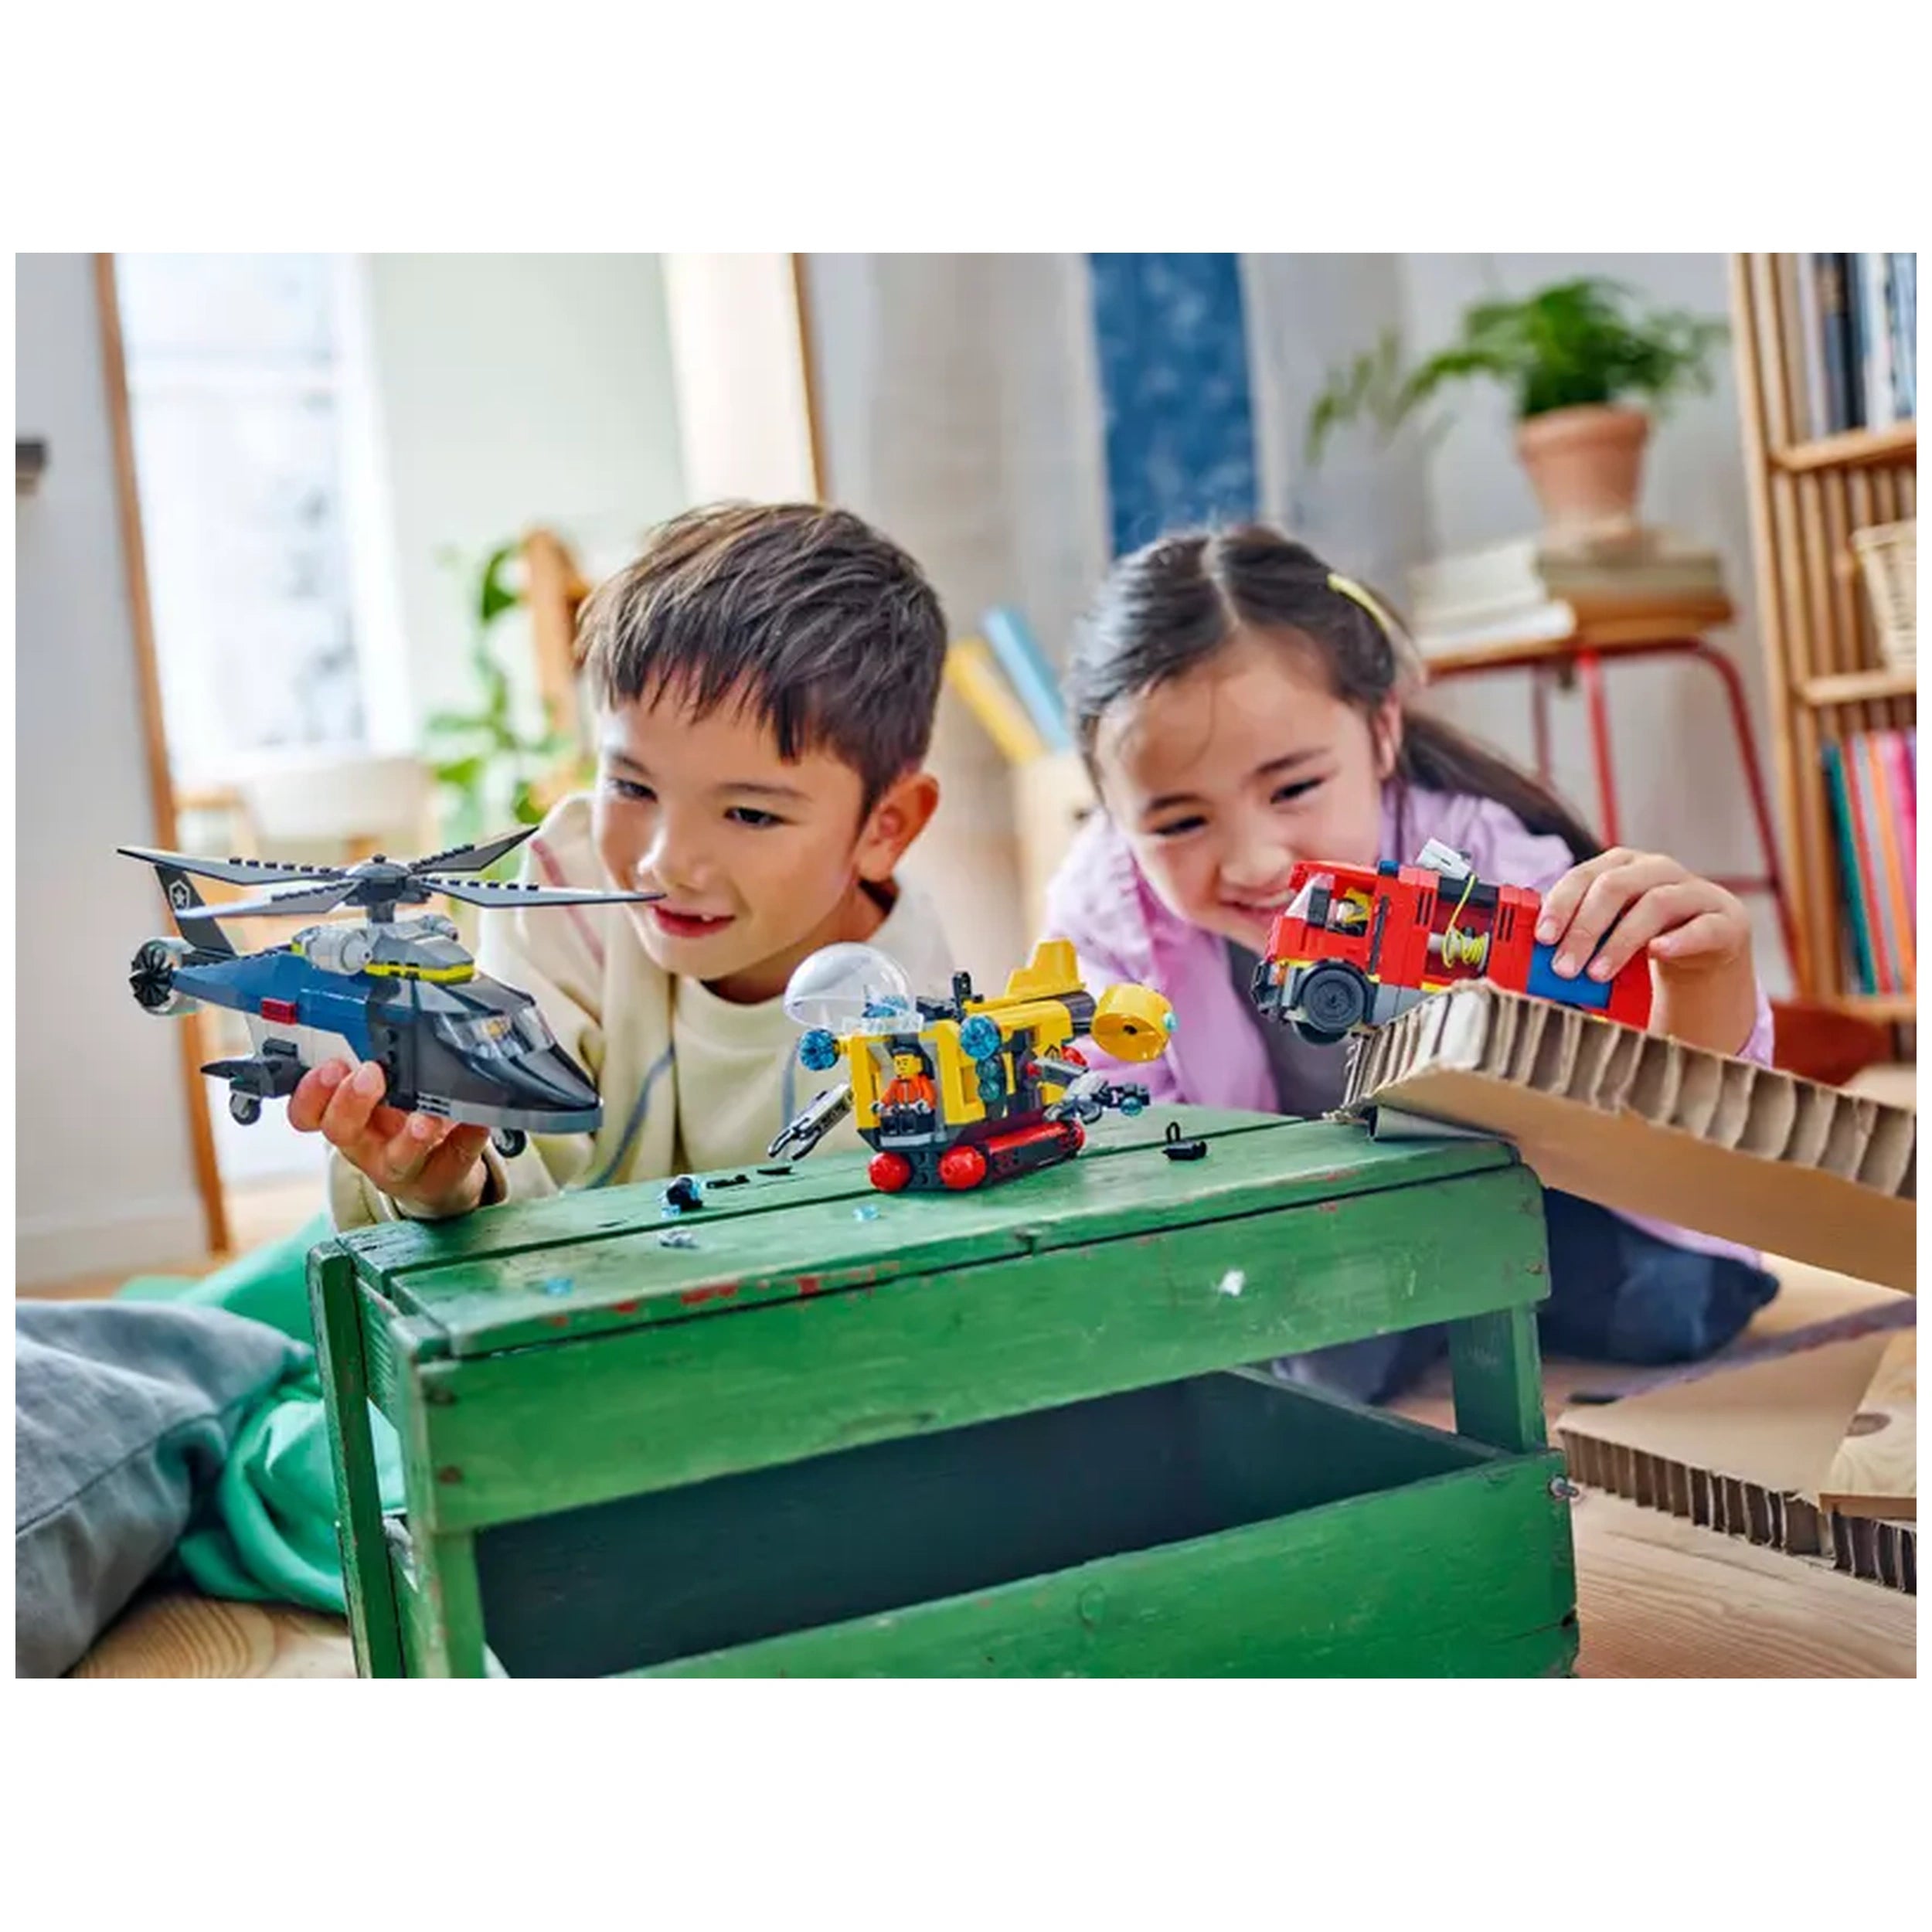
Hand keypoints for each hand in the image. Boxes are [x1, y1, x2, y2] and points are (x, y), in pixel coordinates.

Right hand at [289, 1060, 492, 1218]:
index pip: (308, 1111)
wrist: (434, 1172)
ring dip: (411, 1136)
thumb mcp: (377, 1094)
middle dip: (351, 1101)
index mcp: (343, 1117)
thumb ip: (372, 1063)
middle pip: (342, 1130)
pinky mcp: (440, 1175)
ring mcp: (401, 1164)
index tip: (330, 1067)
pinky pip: (455, 1158)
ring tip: (425, 1118)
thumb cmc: (398, 1123)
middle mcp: (364, 1144)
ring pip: (398, 1157)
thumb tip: (383, 1019)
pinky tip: (478, 1122)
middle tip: (370, 1074)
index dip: (311, 1093)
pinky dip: (468, 1138)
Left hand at [1536, 848, 1749, 981]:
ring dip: (1620, 941)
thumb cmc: (1644, 936)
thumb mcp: (1608, 932)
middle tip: (1564, 967)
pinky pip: (1702, 927)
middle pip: (1615, 887)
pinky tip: (1656, 954)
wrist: (1707, 946)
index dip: (1560, 905)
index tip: (1542, 938)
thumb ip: (1577, 937)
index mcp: (1621, 866)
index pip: (1584, 876)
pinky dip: (1678, 940)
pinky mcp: (1725, 920)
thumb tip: (1530, 965)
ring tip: (1597, 973)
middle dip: (1584, 928)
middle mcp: (1657, 871)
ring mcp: (1695, 892)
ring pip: (1655, 905)